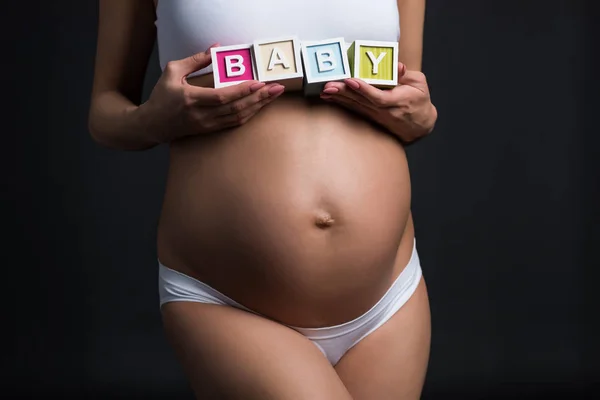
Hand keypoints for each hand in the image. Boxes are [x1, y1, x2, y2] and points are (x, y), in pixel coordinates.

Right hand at [143, 44, 284, 143]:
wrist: (152, 125)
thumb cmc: (161, 96)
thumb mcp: (172, 71)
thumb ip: (195, 60)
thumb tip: (216, 49)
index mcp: (191, 99)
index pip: (222, 96)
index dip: (242, 91)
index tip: (259, 83)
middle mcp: (201, 115)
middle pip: (235, 108)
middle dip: (259, 98)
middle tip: (277, 89)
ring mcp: (207, 125)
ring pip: (238, 117)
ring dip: (258, 107)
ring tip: (273, 97)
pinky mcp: (210, 130)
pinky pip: (234, 123)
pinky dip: (249, 114)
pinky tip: (260, 106)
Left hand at [320, 63, 436, 143]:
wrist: (420, 126)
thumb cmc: (419, 101)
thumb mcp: (419, 84)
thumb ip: (406, 75)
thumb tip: (397, 66)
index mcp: (399, 101)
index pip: (379, 97)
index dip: (364, 89)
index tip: (351, 80)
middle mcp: (385, 111)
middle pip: (362, 102)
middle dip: (344, 93)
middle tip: (329, 85)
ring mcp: (377, 116)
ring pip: (356, 106)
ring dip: (339, 98)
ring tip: (325, 90)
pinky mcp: (371, 117)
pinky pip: (355, 109)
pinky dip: (342, 102)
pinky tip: (330, 97)